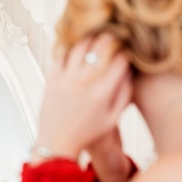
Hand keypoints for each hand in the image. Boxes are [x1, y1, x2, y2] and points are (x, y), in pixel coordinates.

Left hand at [34, 33, 132, 161]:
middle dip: (111, 38)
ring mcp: (65, 79)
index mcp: (101, 93)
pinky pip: (62, 54)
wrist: (57, 143)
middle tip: (114, 37)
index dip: (126, 51)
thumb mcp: (113, 119)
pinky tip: (78, 49)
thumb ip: (124, 94)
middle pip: (101, 46)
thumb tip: (129, 72)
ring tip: (97, 39)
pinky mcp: (52, 78)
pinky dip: (71, 47)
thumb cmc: (86, 134)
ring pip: (80, 45)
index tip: (127, 50)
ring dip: (91, 38)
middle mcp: (83, 82)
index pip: (119, 60)